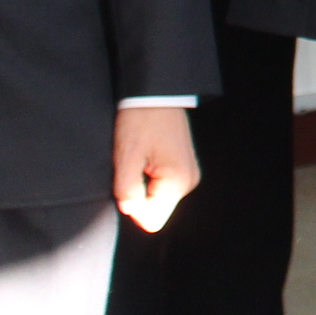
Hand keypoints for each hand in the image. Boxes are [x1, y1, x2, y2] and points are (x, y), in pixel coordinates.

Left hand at [114, 106, 201, 231]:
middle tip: (132, 165)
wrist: (155, 93)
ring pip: (157, 198)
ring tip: (138, 157)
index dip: (132, 206)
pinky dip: (148, 177)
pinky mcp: (183, 167)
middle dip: (137, 194)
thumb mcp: (126, 156)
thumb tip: (130, 210)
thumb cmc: (140, 121)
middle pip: (155, 210)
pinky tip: (145, 155)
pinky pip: (162, 187)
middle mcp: (189, 182)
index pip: (150, 221)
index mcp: (178, 182)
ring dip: (142, 184)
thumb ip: (127, 191)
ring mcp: (188, 174)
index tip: (128, 179)